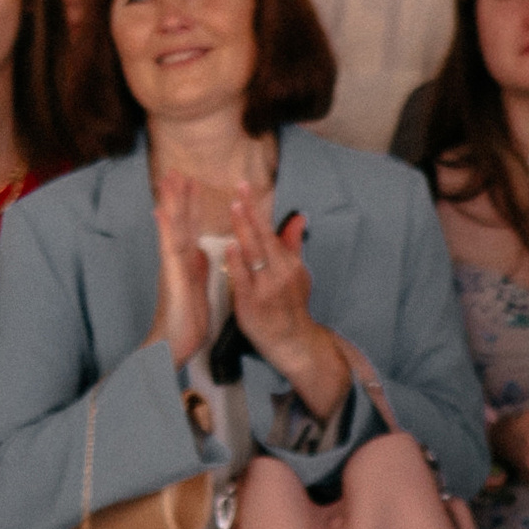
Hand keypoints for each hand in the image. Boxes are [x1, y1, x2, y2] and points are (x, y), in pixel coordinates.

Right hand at [146, 164, 211, 365]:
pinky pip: (168, 247)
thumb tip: (203, 253)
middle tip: (176, 170)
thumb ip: (200, 269)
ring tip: (168, 179)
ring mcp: (172, 266)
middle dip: (178, 196)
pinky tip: (160, 211)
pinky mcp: (172, 275)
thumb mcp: (198, 289)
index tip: (192, 183)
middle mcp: (177, 260)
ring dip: (170, 203)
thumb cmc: (185, 321)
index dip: (191, 205)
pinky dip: (164, 228)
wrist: (173, 344)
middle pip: (178, 221)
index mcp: (188, 262)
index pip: (190, 227)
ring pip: (171, 227)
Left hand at [222, 180, 352, 420]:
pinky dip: (237, 262)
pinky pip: (243, 279)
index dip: (256, 208)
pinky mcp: (252, 304)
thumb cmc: (291, 306)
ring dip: (244, 229)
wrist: (293, 342)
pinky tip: (230, 247)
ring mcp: (266, 287)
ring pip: (254, 253)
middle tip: (239, 188)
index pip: (269, 230)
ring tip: (234, 207)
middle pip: (263, 236)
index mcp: (287, 263)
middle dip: (250, 211)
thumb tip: (298, 217)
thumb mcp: (298, 274)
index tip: (245, 186)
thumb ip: (293, 245)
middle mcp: (279, 272)